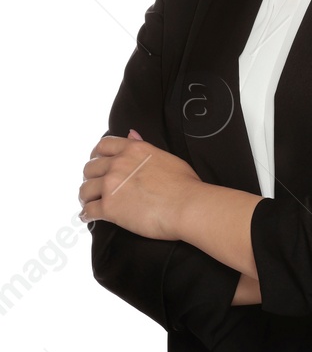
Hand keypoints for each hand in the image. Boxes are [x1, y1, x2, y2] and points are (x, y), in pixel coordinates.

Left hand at [80, 129, 202, 239]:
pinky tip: (89, 217)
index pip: (104, 145)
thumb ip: (143, 146)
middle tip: (96, 186)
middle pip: (90, 168)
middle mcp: (118, 164)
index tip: (98, 163)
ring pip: (84, 190)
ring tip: (91, 202)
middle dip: (91, 178)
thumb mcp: (165, 157)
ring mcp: (111, 186)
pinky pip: (88, 211)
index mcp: (134, 150)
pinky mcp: (109, 208)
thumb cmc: (184, 184)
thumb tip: (131, 133)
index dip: (97, 155)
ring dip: (86, 197)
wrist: (187, 205)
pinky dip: (87, 215)